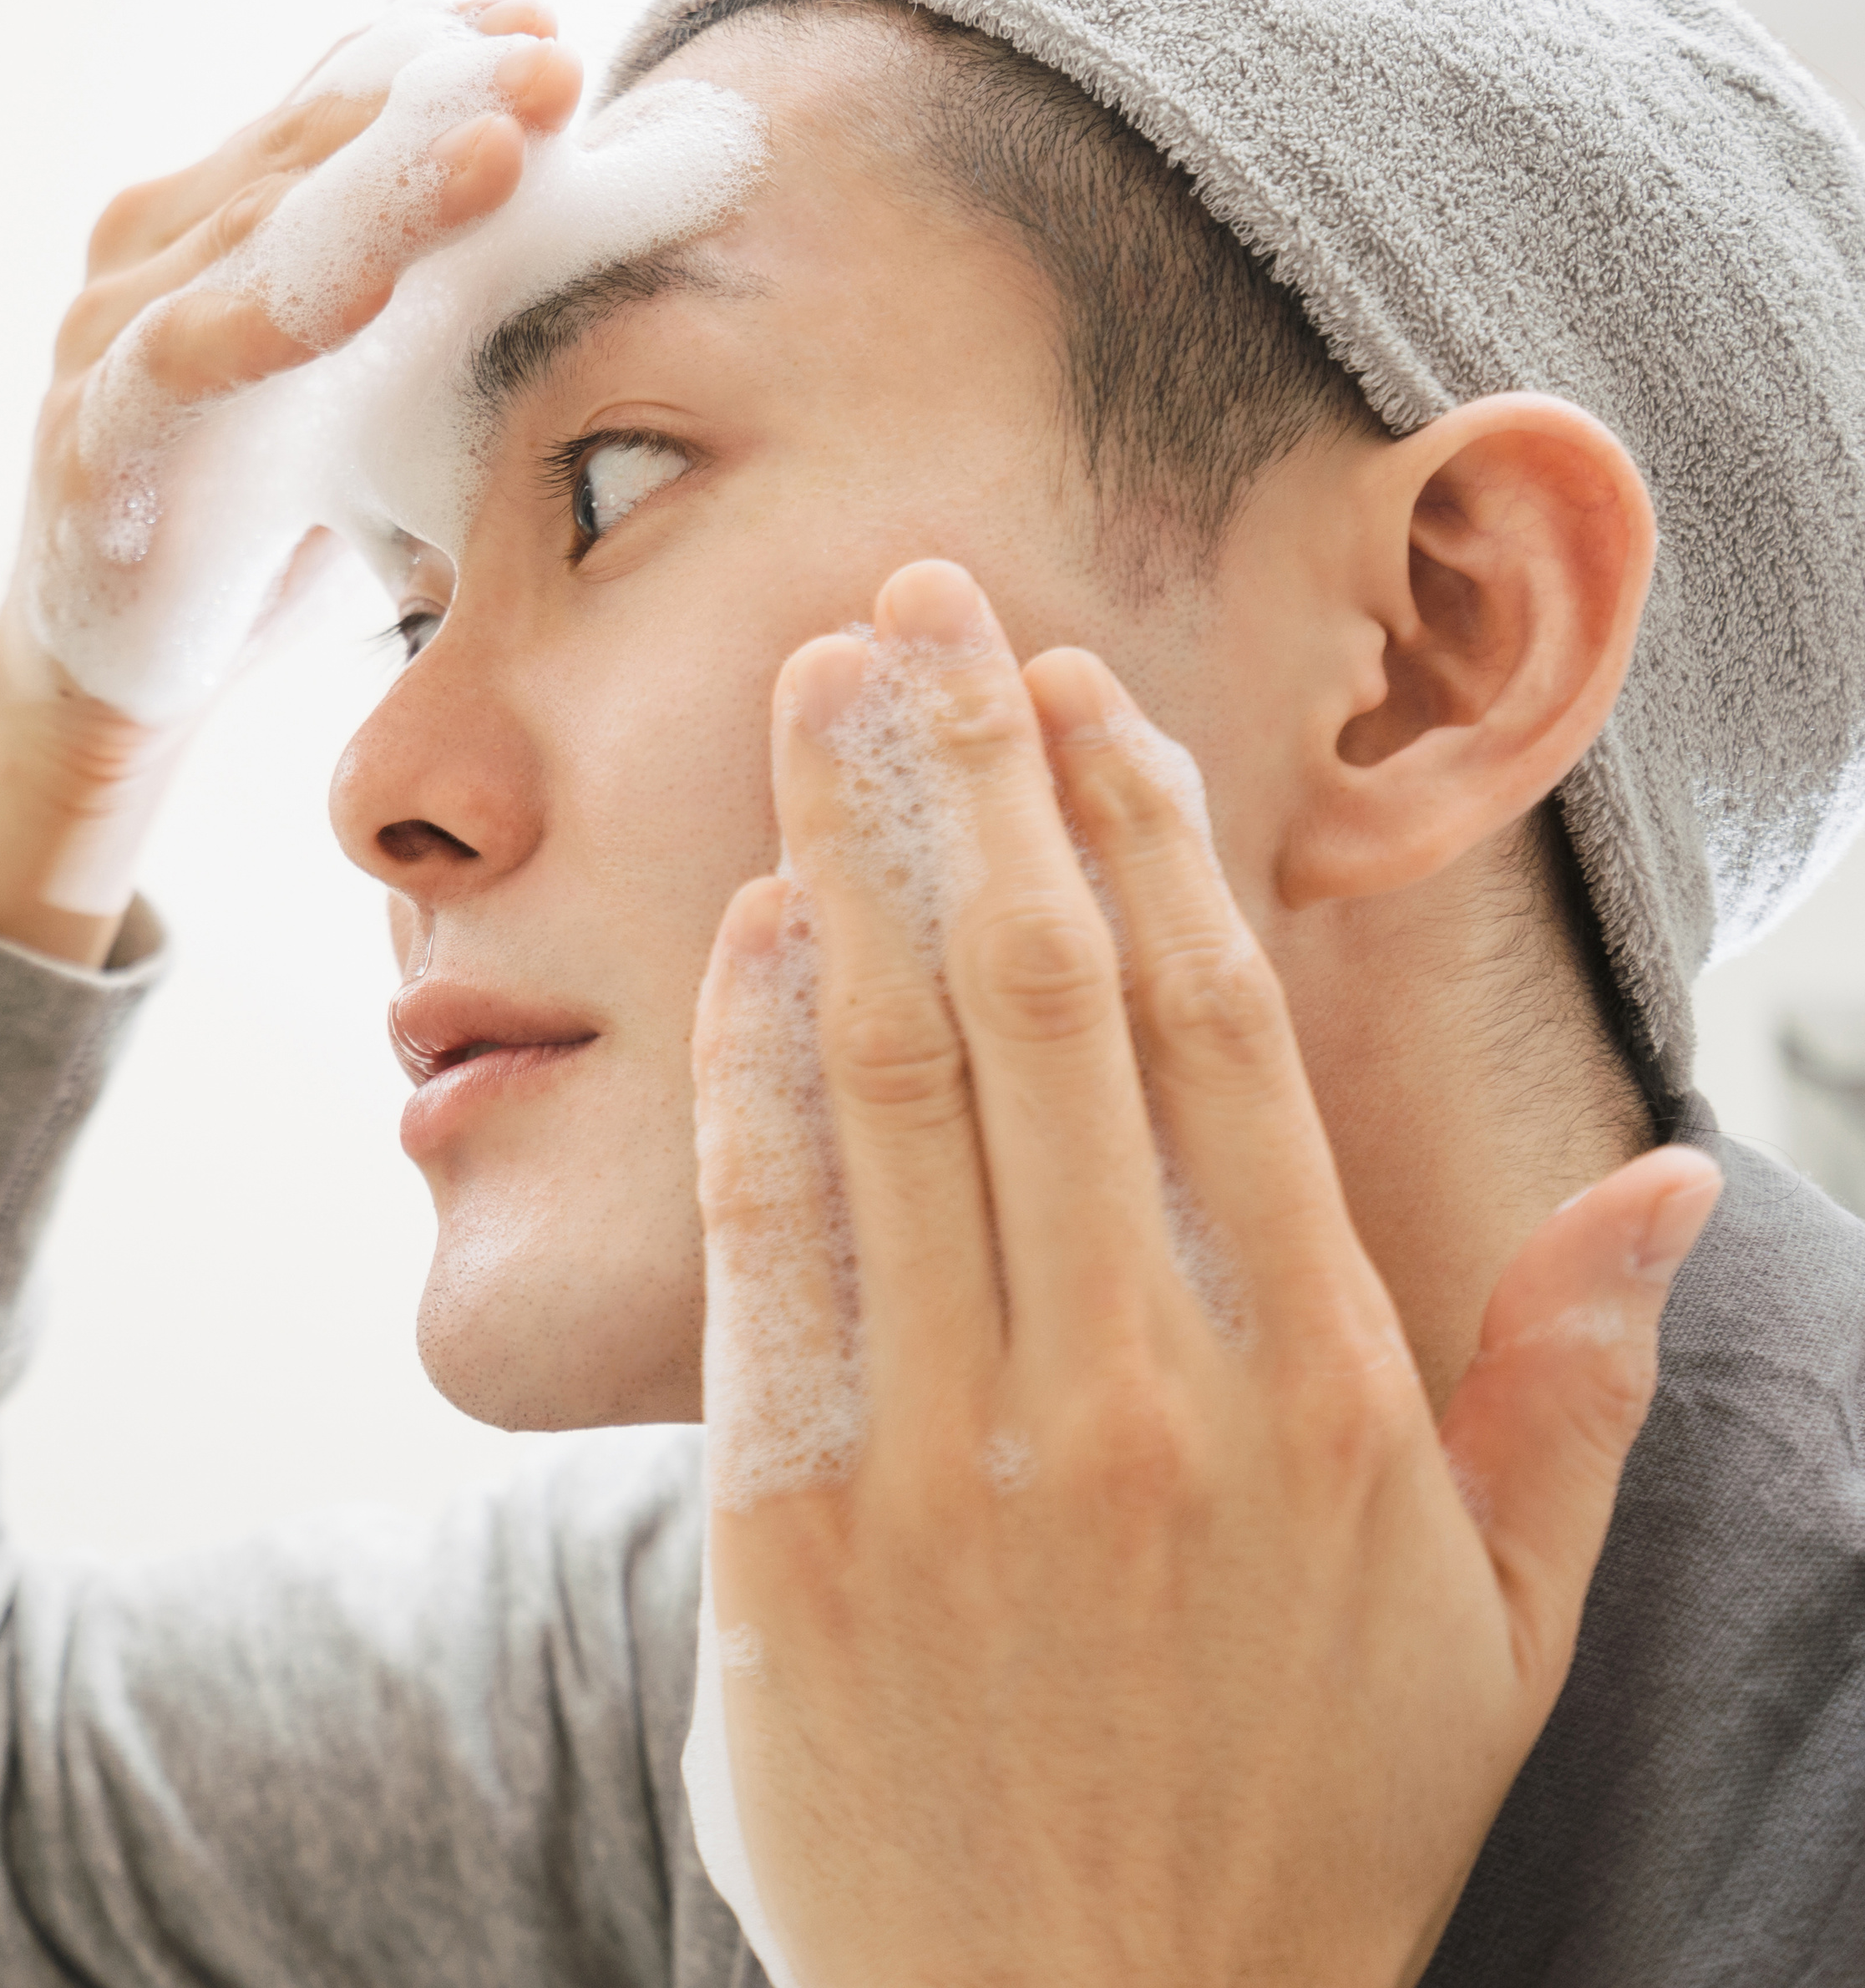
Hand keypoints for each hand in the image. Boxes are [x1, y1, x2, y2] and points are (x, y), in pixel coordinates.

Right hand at [0, 0, 581, 962]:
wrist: (113, 682)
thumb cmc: (258, 521)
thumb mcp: (371, 381)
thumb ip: (427, 260)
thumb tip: (514, 130)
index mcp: (220, 214)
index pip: (337, 96)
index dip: (439, 50)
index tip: (549, 24)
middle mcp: (152, 250)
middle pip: (307, 143)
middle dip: (438, 93)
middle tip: (555, 58)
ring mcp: (110, 337)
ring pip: (256, 233)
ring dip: (384, 188)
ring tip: (501, 148)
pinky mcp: (95, 441)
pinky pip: (186, 362)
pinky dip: (273, 322)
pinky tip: (366, 297)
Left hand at [690, 559, 1715, 1987]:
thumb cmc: (1302, 1823)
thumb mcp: (1495, 1626)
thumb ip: (1569, 1393)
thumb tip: (1678, 1188)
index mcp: (1323, 1386)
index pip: (1224, 1034)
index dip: (1141, 836)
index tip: (1078, 695)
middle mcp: (1143, 1387)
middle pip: (1050, 1001)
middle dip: (974, 776)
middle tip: (917, 606)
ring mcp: (962, 1450)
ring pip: (900, 1077)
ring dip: (851, 859)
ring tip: (815, 696)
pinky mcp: (795, 1524)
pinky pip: (773, 1239)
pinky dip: (756, 1065)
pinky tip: (751, 933)